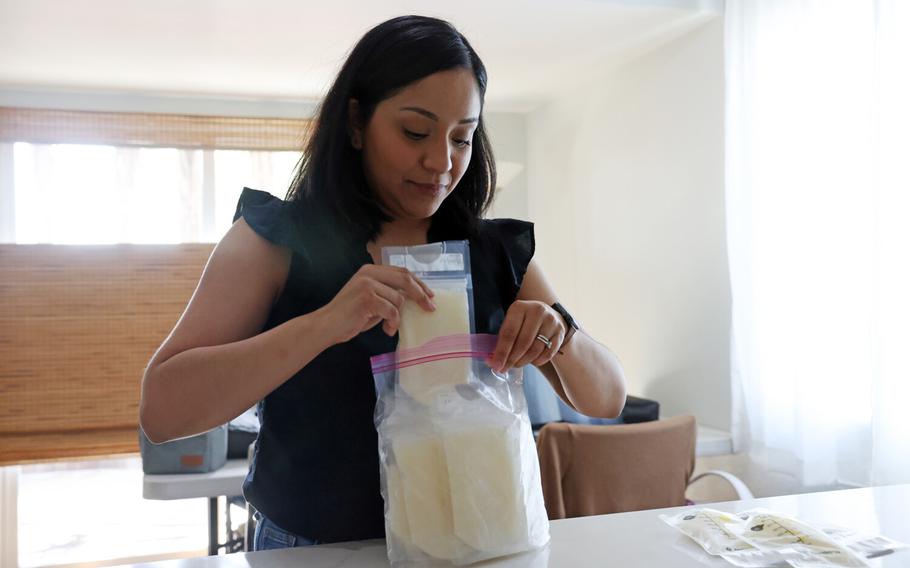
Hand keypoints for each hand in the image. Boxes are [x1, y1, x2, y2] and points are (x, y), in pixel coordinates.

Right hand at [319, 265, 435, 343]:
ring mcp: (367, 284)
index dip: (418, 283)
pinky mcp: (367, 298)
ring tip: (390, 327)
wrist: (327, 325)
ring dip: (398, 318)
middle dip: (420, 295)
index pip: (401, 272)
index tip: (429, 295)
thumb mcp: (372, 299)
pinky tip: (386, 329)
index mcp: (371, 270)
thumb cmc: (350, 316)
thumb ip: (388, 293)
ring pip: (398, 300)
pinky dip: (392, 323)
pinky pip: (392, 311)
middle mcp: (369, 273)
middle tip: (430, 308)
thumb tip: (414, 298)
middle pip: (405, 279)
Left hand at [488, 300, 565, 372]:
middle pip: (523, 343)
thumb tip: (494, 362)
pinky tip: (531, 361)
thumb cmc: (524, 321)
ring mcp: (551, 321)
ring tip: (517, 364)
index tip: (496, 365)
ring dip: (524, 361)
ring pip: (535, 349)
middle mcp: (537, 311)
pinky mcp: (560, 332)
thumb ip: (503, 339)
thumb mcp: (512, 322)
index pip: (509, 333)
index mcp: (519, 307)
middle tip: (505, 368)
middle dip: (512, 359)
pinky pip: (548, 353)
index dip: (502, 352)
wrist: (548, 314)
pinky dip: (538, 361)